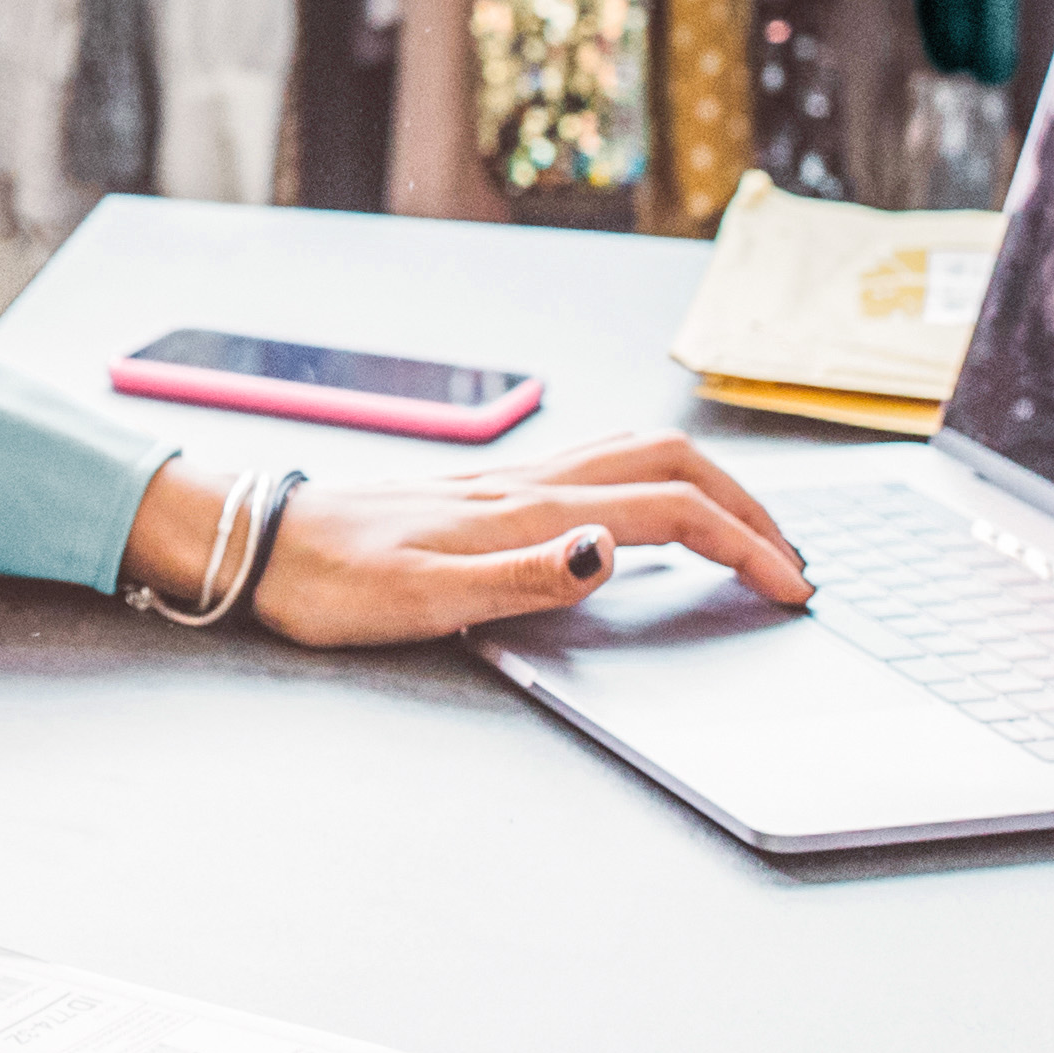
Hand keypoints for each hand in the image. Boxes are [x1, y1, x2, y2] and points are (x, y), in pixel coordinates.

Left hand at [127, 430, 819, 648]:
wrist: (259, 547)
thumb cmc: (332, 584)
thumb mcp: (424, 600)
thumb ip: (525, 578)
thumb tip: (609, 550)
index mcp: (528, 512)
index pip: (670, 513)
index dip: (743, 546)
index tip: (791, 589)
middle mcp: (530, 484)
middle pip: (672, 463)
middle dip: (749, 507)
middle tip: (793, 561)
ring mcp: (511, 481)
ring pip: (639, 452)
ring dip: (710, 484)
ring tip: (748, 531)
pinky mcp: (490, 491)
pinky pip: (600, 462)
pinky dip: (657, 478)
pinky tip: (653, 508)